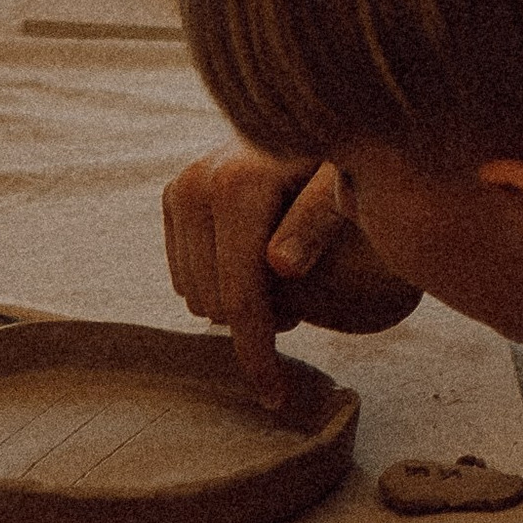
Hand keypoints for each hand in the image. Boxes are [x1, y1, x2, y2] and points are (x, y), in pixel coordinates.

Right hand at [162, 144, 418, 402]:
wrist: (324, 124)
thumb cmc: (348, 161)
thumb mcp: (346, 187)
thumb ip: (319, 220)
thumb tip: (278, 265)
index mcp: (239, 183)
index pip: (239, 296)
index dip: (257, 354)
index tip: (277, 398)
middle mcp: (198, 181)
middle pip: (212, 303)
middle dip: (255, 322)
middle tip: (300, 305)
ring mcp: (180, 187)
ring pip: (194, 294)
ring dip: (237, 305)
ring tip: (284, 279)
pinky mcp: (174, 195)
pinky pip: (184, 276)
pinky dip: (218, 285)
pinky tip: (255, 265)